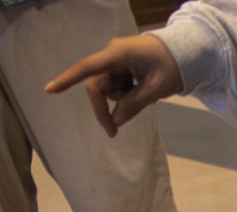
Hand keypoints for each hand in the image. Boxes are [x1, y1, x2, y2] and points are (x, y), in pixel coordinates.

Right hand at [47, 37, 182, 138]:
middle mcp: (112, 55)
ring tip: (146, 94)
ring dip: (122, 99)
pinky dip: (126, 93)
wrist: (186, 52)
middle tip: (113, 132)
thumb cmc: (174, 67)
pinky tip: (142, 88)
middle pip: (97, 86)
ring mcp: (115, 60)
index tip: (50, 90)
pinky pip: (116, 85)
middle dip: (104, 109)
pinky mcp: (119, 66)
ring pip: (108, 88)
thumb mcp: (157, 88)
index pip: (89, 68)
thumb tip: (115, 120)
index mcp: (119, 54)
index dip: (68, 79)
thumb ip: (135, 104)